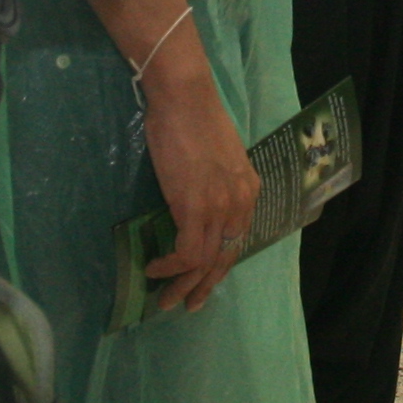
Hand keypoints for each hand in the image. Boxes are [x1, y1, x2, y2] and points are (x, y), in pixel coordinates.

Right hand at [137, 60, 261, 314]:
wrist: (184, 97)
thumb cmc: (192, 118)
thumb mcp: (216, 156)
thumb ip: (215, 182)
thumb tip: (197, 200)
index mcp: (248, 190)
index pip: (237, 240)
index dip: (218, 266)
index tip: (201, 281)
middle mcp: (241, 203)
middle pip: (225, 258)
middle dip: (203, 287)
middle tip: (185, 305)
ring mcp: (220, 207)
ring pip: (205, 262)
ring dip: (182, 285)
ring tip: (163, 298)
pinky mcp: (195, 207)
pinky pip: (187, 253)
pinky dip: (170, 267)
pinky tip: (154, 268)